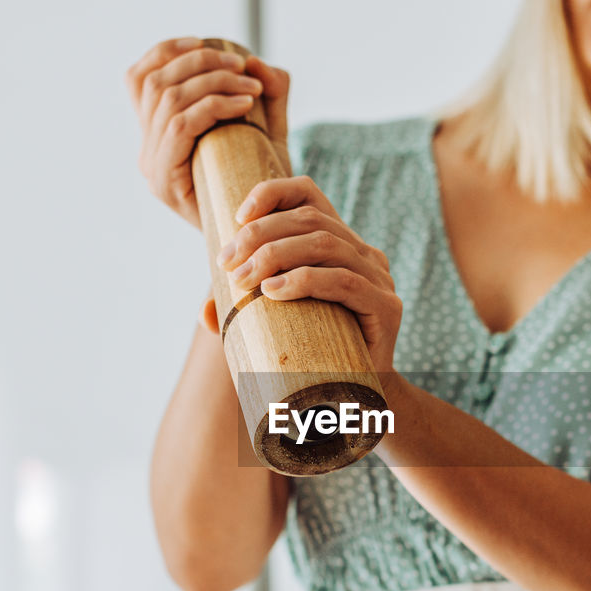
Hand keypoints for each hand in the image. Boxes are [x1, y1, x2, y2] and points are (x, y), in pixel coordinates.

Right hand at [125, 36, 290, 229]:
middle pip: (157, 83)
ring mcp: (152, 168)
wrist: (261, 244)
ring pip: (169, 101)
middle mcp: (145, 151)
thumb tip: (257, 62)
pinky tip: (245, 105)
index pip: (139, 78)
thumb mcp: (268, 133)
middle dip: (201, 63)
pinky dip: (213, 106)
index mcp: (154, 135)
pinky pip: (180, 127)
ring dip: (213, 82)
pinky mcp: (165, 183)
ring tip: (251, 86)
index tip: (205, 43)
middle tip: (243, 67)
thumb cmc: (263, 189)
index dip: (166, 52)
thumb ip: (269, 94)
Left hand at [205, 176, 402, 373]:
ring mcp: (380, 278)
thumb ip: (244, 311)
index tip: (236, 216)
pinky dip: (304, 281)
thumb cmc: (316, 354)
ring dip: (276, 256)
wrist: (359, 398)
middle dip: (260, 235)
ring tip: (243, 280)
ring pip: (325, 244)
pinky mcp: (385, 307)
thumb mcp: (277, 321)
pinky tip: (273, 292)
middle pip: (311, 219)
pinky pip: (344, 281)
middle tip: (227, 263)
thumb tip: (205, 313)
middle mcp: (364, 253)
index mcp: (341, 244)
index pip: (309, 194)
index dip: (273, 193)